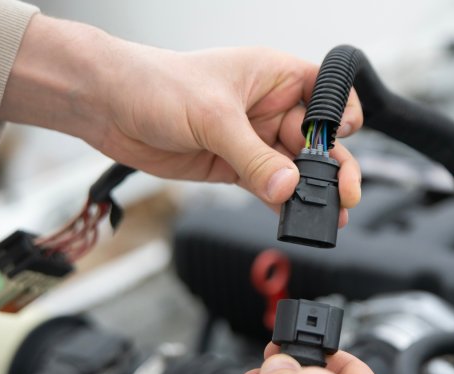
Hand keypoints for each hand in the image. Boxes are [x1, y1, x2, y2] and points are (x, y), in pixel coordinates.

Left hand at [0, 15, 362, 221]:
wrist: (109, 106)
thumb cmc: (157, 84)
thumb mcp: (213, 118)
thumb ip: (254, 156)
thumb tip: (288, 186)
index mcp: (274, 76)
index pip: (326, 93)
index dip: (341, 117)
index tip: (341, 141)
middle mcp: (269, 107)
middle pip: (316, 139)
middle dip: (332, 167)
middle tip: (343, 195)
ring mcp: (253, 139)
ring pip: (294, 169)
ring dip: (310, 192)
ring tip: (327, 216)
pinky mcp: (234, 165)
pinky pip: (268, 187)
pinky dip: (281, 204)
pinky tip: (294, 217)